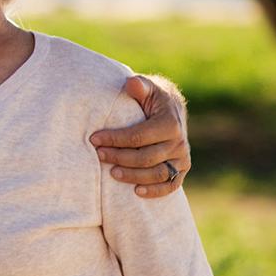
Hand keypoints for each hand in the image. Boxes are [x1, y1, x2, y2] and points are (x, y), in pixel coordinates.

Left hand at [91, 74, 189, 197]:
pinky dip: (155, 191)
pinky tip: (136, 191)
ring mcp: (182, 159)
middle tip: (98, 155)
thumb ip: (139, 86)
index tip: (94, 139)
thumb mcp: (147, 87)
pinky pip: (170, 185)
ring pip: (157, 174)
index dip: (114, 139)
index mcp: (169, 124)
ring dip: (133, 176)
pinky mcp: (181, 170)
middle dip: (119, 157)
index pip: (138, 136)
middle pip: (145, 158)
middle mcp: (179, 143)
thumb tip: (131, 84)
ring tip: (112, 173)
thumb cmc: (153, 98)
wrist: (171, 110)